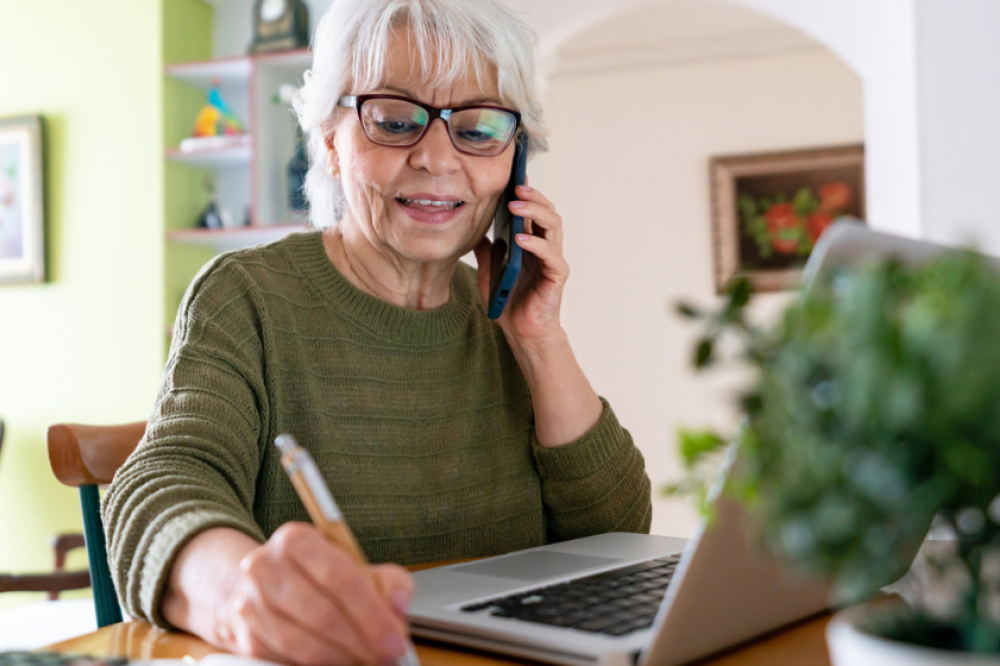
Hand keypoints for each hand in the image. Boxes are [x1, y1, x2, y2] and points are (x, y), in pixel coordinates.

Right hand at [219, 523, 413, 665]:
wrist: (265, 588)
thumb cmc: (318, 576)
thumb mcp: (357, 565)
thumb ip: (387, 582)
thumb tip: (399, 605)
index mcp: (296, 540)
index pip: (339, 576)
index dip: (371, 612)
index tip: (395, 638)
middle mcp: (265, 568)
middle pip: (322, 613)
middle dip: (361, 642)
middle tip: (387, 655)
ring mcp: (251, 605)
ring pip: (303, 643)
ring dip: (342, 659)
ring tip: (366, 660)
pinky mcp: (247, 639)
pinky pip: (288, 660)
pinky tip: (341, 663)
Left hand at [474, 184, 568, 351]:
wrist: (521, 332)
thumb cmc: (509, 302)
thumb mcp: (488, 271)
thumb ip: (486, 250)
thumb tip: (474, 229)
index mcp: (533, 243)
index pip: (534, 211)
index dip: (527, 193)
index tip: (512, 178)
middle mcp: (546, 248)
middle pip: (548, 212)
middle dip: (533, 196)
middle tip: (516, 186)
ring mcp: (553, 260)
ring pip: (554, 225)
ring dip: (536, 212)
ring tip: (516, 205)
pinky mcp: (556, 276)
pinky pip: (550, 254)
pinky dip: (535, 243)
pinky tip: (519, 237)